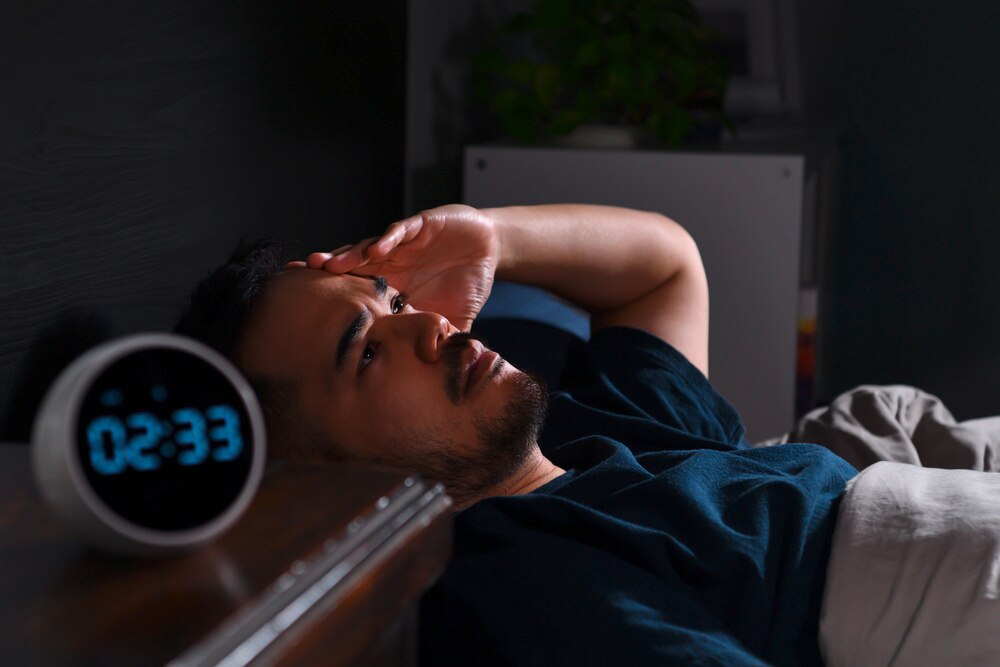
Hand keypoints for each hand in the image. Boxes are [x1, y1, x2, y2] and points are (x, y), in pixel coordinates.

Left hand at [294, 204, 500, 330]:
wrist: (489, 249)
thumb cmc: (466, 283)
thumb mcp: (452, 319)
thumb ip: (440, 342)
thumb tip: (436, 375)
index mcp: (394, 285)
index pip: (357, 291)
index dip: (333, 296)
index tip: (304, 306)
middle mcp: (392, 263)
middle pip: (353, 267)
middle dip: (328, 272)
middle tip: (300, 278)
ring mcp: (403, 244)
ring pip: (370, 248)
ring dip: (350, 256)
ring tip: (331, 266)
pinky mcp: (421, 226)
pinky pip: (401, 232)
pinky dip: (389, 239)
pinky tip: (378, 247)